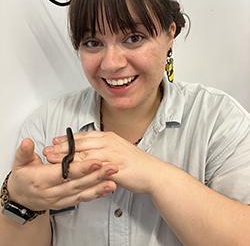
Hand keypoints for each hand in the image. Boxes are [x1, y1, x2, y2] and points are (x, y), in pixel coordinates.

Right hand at [7, 138, 117, 210]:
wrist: (21, 198)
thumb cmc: (22, 179)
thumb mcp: (19, 163)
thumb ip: (24, 152)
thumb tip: (27, 142)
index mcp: (41, 180)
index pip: (64, 173)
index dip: (81, 167)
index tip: (96, 159)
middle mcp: (52, 192)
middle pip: (77, 183)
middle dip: (97, 175)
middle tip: (112, 167)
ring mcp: (60, 198)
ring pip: (82, 192)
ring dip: (99, 186)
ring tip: (114, 179)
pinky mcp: (66, 202)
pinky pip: (82, 198)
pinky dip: (95, 194)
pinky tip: (107, 188)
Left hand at [44, 131, 162, 193]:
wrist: (152, 171)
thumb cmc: (134, 162)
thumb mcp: (117, 149)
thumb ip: (103, 147)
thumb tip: (89, 149)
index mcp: (108, 137)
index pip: (84, 136)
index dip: (67, 139)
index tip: (54, 141)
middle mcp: (108, 142)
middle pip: (81, 144)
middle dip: (62, 147)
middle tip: (47, 149)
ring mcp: (111, 154)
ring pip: (85, 154)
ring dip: (67, 157)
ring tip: (52, 160)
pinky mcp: (114, 167)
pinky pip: (94, 168)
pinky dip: (80, 169)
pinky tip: (70, 173)